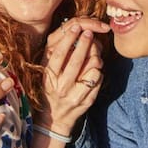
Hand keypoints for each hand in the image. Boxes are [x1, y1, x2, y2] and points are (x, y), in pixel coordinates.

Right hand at [38, 17, 109, 136]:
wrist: (54, 119)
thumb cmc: (51, 90)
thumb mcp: (47, 74)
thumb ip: (55, 57)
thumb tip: (72, 34)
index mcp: (49, 77)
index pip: (59, 55)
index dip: (68, 39)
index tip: (76, 27)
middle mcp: (61, 87)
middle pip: (77, 60)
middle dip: (85, 43)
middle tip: (89, 33)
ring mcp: (75, 95)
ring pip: (92, 68)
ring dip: (96, 58)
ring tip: (93, 55)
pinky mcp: (87, 101)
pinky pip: (99, 79)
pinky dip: (99, 71)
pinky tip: (94, 70)